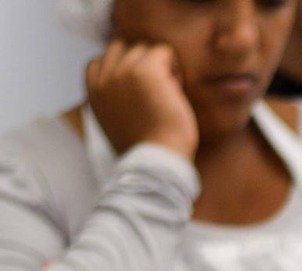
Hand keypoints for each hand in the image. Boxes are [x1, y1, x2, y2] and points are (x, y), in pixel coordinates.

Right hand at [85, 40, 197, 158]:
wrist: (157, 160)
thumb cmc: (145, 149)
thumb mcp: (115, 123)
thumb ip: (113, 100)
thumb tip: (127, 87)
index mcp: (93, 93)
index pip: (98, 61)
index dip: (122, 69)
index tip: (139, 89)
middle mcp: (105, 79)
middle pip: (121, 49)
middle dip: (139, 62)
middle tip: (157, 89)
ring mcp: (124, 72)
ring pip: (143, 48)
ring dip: (159, 65)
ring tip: (169, 91)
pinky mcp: (147, 70)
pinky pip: (164, 51)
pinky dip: (174, 65)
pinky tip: (177, 87)